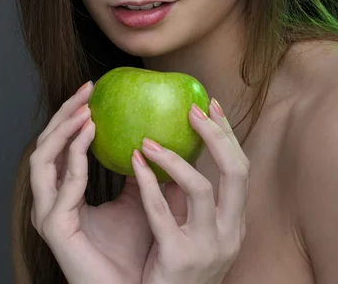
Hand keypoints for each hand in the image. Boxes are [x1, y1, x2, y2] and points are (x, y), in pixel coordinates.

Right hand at [29, 81, 153, 283]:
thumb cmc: (137, 251)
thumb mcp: (141, 200)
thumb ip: (140, 172)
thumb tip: (154, 136)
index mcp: (66, 193)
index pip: (60, 144)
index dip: (71, 115)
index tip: (93, 90)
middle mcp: (51, 200)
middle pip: (46, 144)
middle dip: (64, 112)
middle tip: (87, 88)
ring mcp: (48, 213)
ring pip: (41, 158)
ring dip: (62, 129)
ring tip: (85, 108)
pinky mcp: (54, 228)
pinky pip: (61, 184)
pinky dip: (74, 155)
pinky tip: (89, 135)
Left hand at [132, 100, 249, 283]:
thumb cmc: (173, 268)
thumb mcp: (190, 230)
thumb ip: (183, 196)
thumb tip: (165, 146)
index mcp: (234, 223)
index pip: (240, 169)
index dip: (227, 135)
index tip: (209, 106)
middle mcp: (230, 234)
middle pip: (236, 172)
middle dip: (217, 136)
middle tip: (193, 110)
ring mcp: (208, 248)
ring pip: (202, 189)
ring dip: (175, 158)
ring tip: (149, 139)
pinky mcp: (179, 259)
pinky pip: (161, 213)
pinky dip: (147, 182)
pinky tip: (134, 161)